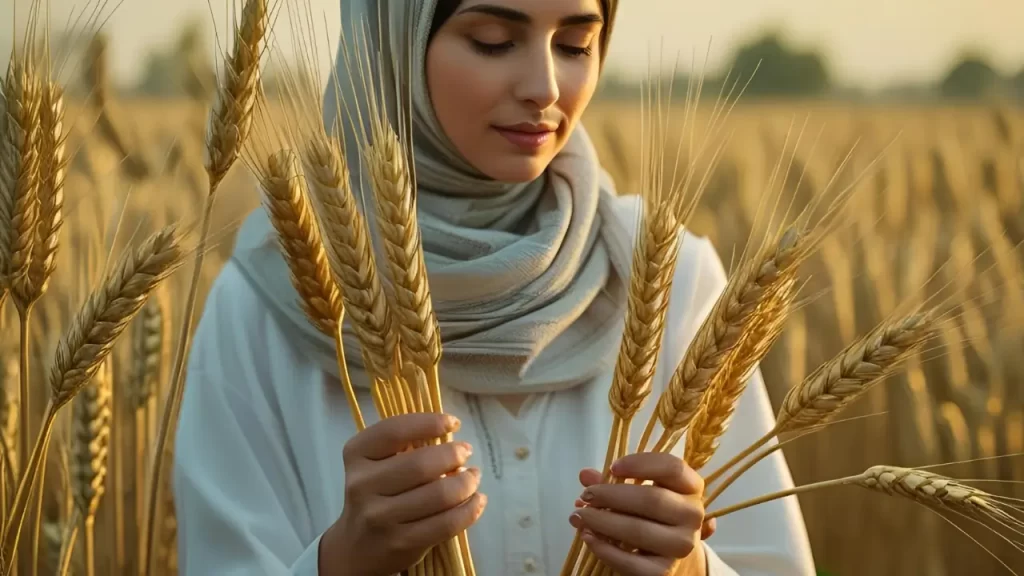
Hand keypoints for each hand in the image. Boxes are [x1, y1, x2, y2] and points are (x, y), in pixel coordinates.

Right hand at [319, 413, 486, 575]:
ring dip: (466, 482)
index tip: (453, 422)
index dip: (429, 422)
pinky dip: (469, 509)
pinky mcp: (401, 543)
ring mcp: (380, 517)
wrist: (355, 550)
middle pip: (421, 464)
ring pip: (439, 494)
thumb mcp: (376, 464)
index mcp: (356, 455)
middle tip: (466, 453)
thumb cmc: (376, 495)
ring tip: (473, 477)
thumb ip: (404, 447)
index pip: (394, 431)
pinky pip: (446, 523)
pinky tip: (477, 500)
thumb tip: (453, 439)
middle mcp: (362, 485)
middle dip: (453, 455)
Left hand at [569, 453, 715, 575]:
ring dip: (602, 521)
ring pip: (638, 530)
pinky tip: (588, 537)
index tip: (612, 467)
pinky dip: (604, 549)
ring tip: (579, 515)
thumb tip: (586, 475)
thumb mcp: (639, 491)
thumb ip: (614, 481)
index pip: (673, 468)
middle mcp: (693, 515)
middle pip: (652, 500)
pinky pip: (630, 561)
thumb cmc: (652, 514)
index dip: (640, 464)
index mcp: (691, 487)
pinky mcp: (664, 571)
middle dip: (611, 496)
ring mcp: (682, 545)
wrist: (668, 553)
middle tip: (587, 496)